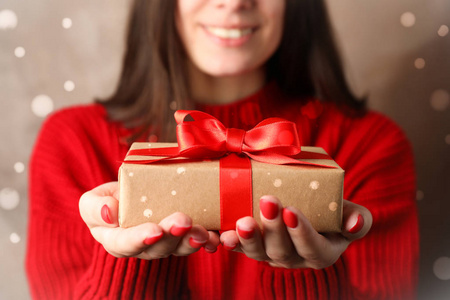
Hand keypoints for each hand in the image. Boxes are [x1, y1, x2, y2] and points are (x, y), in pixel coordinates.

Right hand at [79, 182, 219, 258]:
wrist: (131, 196)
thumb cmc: (110, 200)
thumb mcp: (92, 201)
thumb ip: (94, 208)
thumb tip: (109, 213)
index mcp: (116, 241)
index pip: (125, 244)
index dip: (140, 239)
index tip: (154, 230)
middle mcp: (141, 247)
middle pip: (157, 248)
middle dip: (172, 236)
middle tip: (183, 221)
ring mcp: (164, 244)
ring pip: (178, 247)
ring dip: (191, 240)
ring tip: (202, 232)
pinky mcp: (182, 237)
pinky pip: (194, 241)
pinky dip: (206, 240)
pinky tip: (214, 237)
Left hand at [220, 196, 371, 268]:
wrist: (309, 206)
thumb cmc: (331, 209)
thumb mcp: (350, 211)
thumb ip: (358, 219)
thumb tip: (354, 223)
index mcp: (321, 252)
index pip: (313, 249)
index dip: (301, 233)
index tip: (292, 210)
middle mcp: (295, 259)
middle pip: (282, 251)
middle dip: (273, 228)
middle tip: (268, 202)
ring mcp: (271, 255)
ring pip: (259, 253)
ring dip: (249, 239)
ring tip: (242, 221)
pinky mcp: (253, 246)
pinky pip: (241, 248)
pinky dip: (232, 242)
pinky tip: (223, 235)